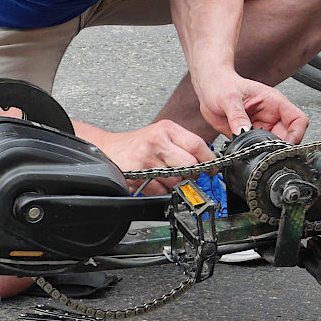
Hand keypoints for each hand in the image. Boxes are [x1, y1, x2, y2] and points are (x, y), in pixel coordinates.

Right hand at [92, 121, 215, 194]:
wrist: (108, 150)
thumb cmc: (137, 144)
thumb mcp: (161, 134)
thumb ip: (183, 145)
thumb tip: (207, 162)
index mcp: (166, 129)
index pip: (197, 145)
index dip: (209, 160)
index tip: (213, 169)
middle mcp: (157, 142)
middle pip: (190, 165)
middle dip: (192, 174)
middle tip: (188, 175)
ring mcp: (147, 160)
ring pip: (177, 180)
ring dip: (176, 184)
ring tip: (166, 176)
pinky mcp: (139, 177)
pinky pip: (162, 191)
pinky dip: (162, 191)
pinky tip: (155, 181)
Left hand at [193, 68, 308, 143]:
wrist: (208, 87)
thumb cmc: (221, 84)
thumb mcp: (229, 98)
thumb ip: (237, 116)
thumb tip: (244, 132)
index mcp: (274, 103)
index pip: (299, 120)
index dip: (297, 135)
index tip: (285, 146)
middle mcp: (271, 116)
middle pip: (289, 137)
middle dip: (281, 148)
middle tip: (267, 154)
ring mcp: (261, 127)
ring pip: (274, 146)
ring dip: (267, 153)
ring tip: (254, 153)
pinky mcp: (249, 136)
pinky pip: (257, 149)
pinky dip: (254, 154)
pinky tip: (244, 152)